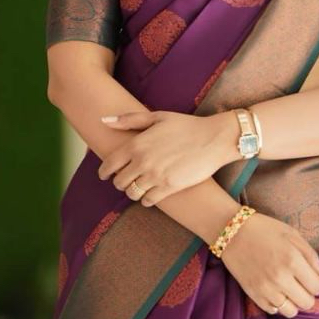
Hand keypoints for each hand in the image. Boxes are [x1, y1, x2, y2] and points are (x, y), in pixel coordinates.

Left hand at [97, 109, 239, 206]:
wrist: (214, 139)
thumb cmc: (186, 125)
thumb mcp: (157, 117)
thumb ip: (129, 119)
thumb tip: (103, 120)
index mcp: (137, 144)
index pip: (109, 164)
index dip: (104, 172)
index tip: (105, 175)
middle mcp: (143, 161)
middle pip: (119, 182)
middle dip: (120, 182)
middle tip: (126, 180)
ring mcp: (156, 176)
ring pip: (132, 193)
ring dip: (133, 192)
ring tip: (138, 188)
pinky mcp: (169, 187)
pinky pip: (148, 201)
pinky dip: (146, 200)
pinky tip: (150, 195)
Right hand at [220, 212, 318, 316]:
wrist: (231, 231)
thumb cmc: (265, 229)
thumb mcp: (292, 235)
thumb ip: (312, 256)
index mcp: (293, 260)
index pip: (318, 287)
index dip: (317, 282)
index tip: (311, 276)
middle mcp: (280, 278)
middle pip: (307, 303)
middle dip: (308, 294)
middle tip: (301, 283)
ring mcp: (265, 289)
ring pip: (291, 311)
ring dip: (293, 302)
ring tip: (288, 289)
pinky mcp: (253, 294)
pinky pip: (273, 311)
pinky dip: (277, 304)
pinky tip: (275, 291)